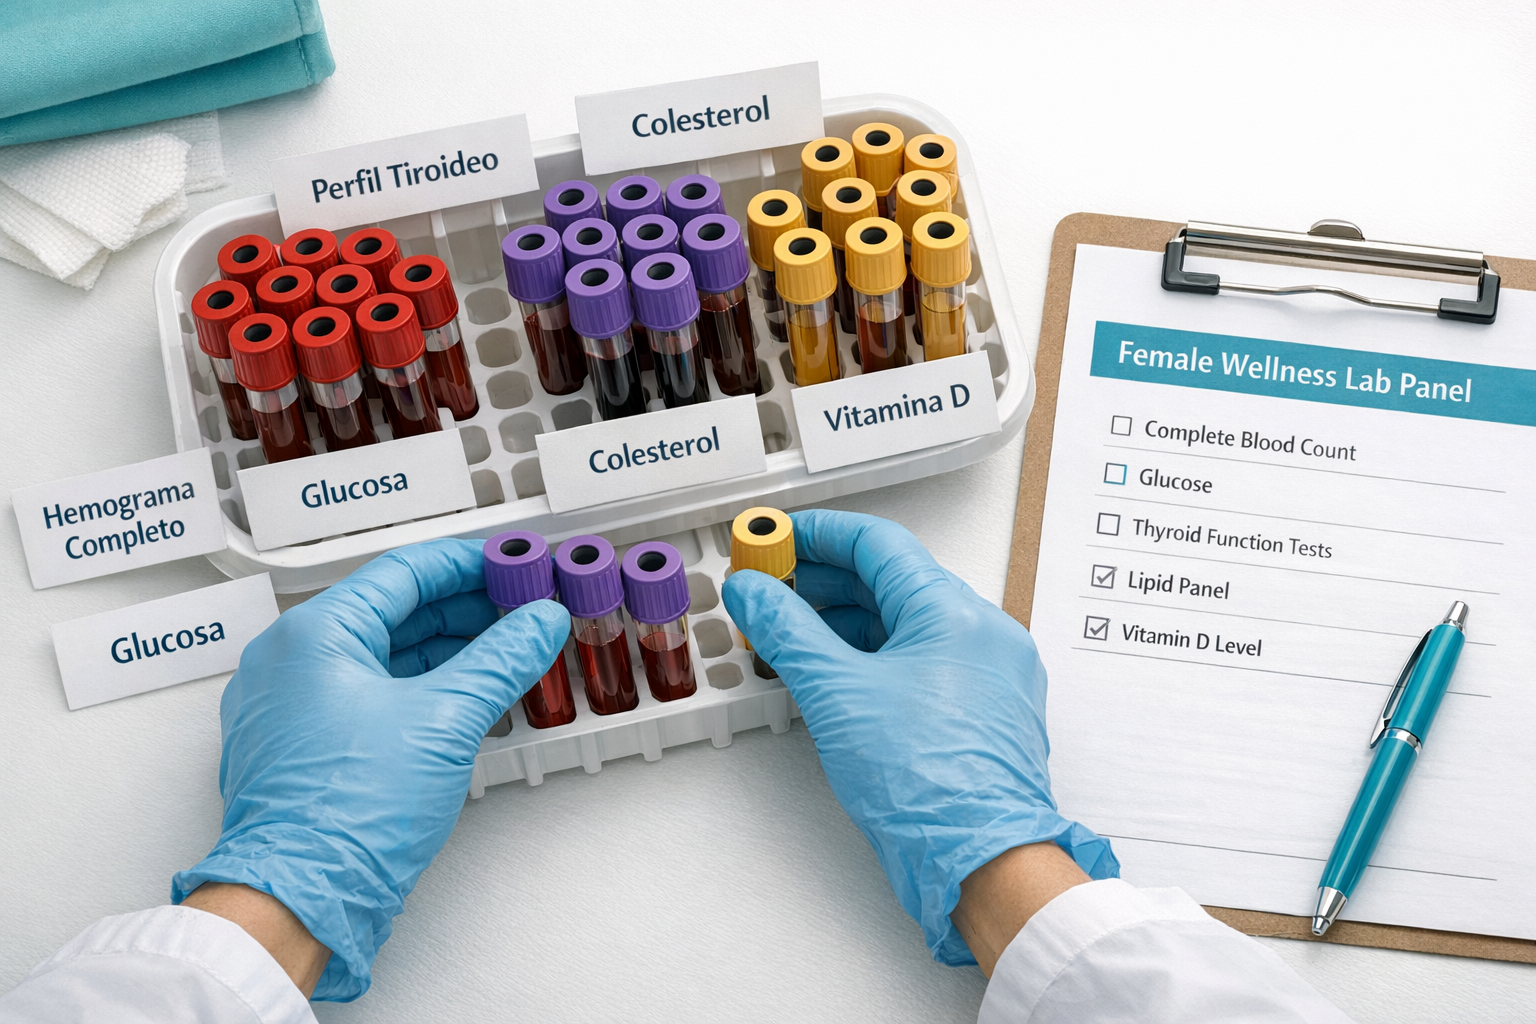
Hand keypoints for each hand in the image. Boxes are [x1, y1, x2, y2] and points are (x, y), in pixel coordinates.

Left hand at [172, 540, 568, 1000]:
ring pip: (385, 658)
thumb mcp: (446, 720)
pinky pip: (370, 697)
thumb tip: (536, 624)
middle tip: (519, 611)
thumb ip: (501, 660)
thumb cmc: (343, 816)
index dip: (468, 564)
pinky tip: (465, 702)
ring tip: (504, 656)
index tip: (511, 565)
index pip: (404, 572)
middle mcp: (292, 663)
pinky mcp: (305, 749)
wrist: (299, 900)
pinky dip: (421, 691)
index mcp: (313, 636)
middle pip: (394, 612)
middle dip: (465, 610)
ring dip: (448, 654)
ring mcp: (293, 708)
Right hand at [721, 510, 1116, 964]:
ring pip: (907, 626)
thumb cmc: (931, 785)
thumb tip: (756, 593)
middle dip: (826, 582)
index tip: (776, 539)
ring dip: (846, 624)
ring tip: (792, 635)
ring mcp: (988, 675)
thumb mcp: (836, 693)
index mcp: (955, 613)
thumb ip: (787, 631)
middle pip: (893, 582)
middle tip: (773, 589)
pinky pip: (924, 663)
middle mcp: (983, 634)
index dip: (819, 535)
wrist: (982, 860)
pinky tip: (836, 675)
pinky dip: (876, 658)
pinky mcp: (983, 713)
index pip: (879, 544)